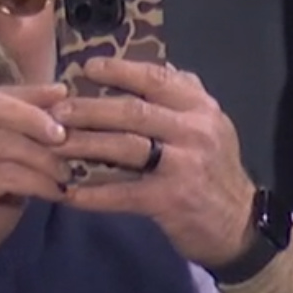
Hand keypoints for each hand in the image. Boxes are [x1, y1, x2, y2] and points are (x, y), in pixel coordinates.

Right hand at [0, 83, 69, 292]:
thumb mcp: (4, 172)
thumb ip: (23, 148)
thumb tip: (65, 127)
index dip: (32, 92)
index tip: (64, 94)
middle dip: (35, 116)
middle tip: (65, 137)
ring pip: (5, 142)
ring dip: (44, 158)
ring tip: (67, 174)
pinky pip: (7, 175)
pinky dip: (39, 182)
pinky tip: (56, 194)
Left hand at [52, 58, 254, 266]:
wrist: (239, 226)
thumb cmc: (215, 172)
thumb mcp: (211, 126)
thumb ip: (185, 97)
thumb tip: (159, 66)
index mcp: (200, 107)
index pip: (156, 79)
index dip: (120, 71)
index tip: (87, 68)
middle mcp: (194, 130)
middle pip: (132, 112)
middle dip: (89, 109)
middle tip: (56, 109)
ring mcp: (183, 164)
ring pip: (124, 147)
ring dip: (84, 144)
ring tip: (53, 145)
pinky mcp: (171, 199)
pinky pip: (123, 193)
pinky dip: (93, 194)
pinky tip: (68, 193)